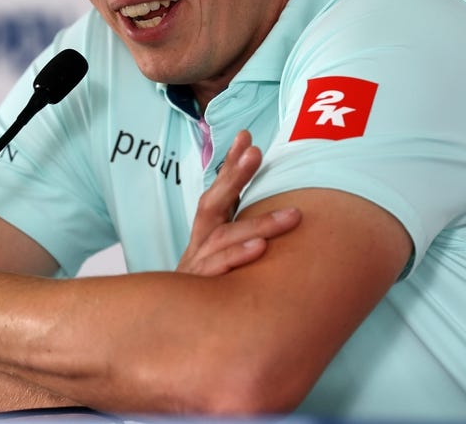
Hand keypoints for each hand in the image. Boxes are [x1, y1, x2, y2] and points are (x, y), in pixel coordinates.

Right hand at [177, 130, 300, 275]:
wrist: (173, 330)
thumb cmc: (207, 287)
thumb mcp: (220, 255)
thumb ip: (240, 232)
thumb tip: (279, 217)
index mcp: (206, 231)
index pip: (219, 191)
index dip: (230, 164)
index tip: (246, 135)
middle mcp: (200, 242)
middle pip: (213, 202)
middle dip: (233, 176)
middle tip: (255, 152)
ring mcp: (198, 265)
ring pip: (224, 237)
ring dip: (257, 223)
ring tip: (292, 216)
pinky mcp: (199, 288)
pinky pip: (218, 270)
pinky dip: (238, 258)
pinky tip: (260, 249)